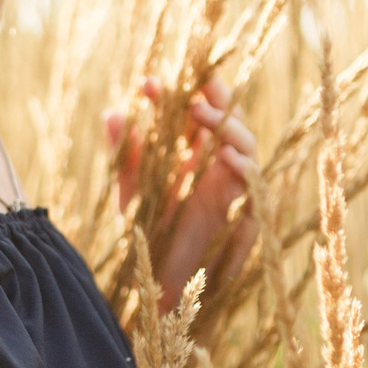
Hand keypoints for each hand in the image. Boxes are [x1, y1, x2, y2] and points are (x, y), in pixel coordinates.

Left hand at [102, 73, 262, 305]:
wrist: (157, 283)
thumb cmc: (148, 233)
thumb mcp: (130, 188)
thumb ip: (124, 152)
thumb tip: (113, 112)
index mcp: (194, 156)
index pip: (194, 113)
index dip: (176, 94)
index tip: (147, 83)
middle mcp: (217, 167)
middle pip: (231, 121)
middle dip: (218, 98)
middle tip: (195, 85)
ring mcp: (232, 189)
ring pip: (248, 147)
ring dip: (229, 127)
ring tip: (201, 113)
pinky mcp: (242, 214)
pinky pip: (253, 187)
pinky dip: (243, 168)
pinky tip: (225, 156)